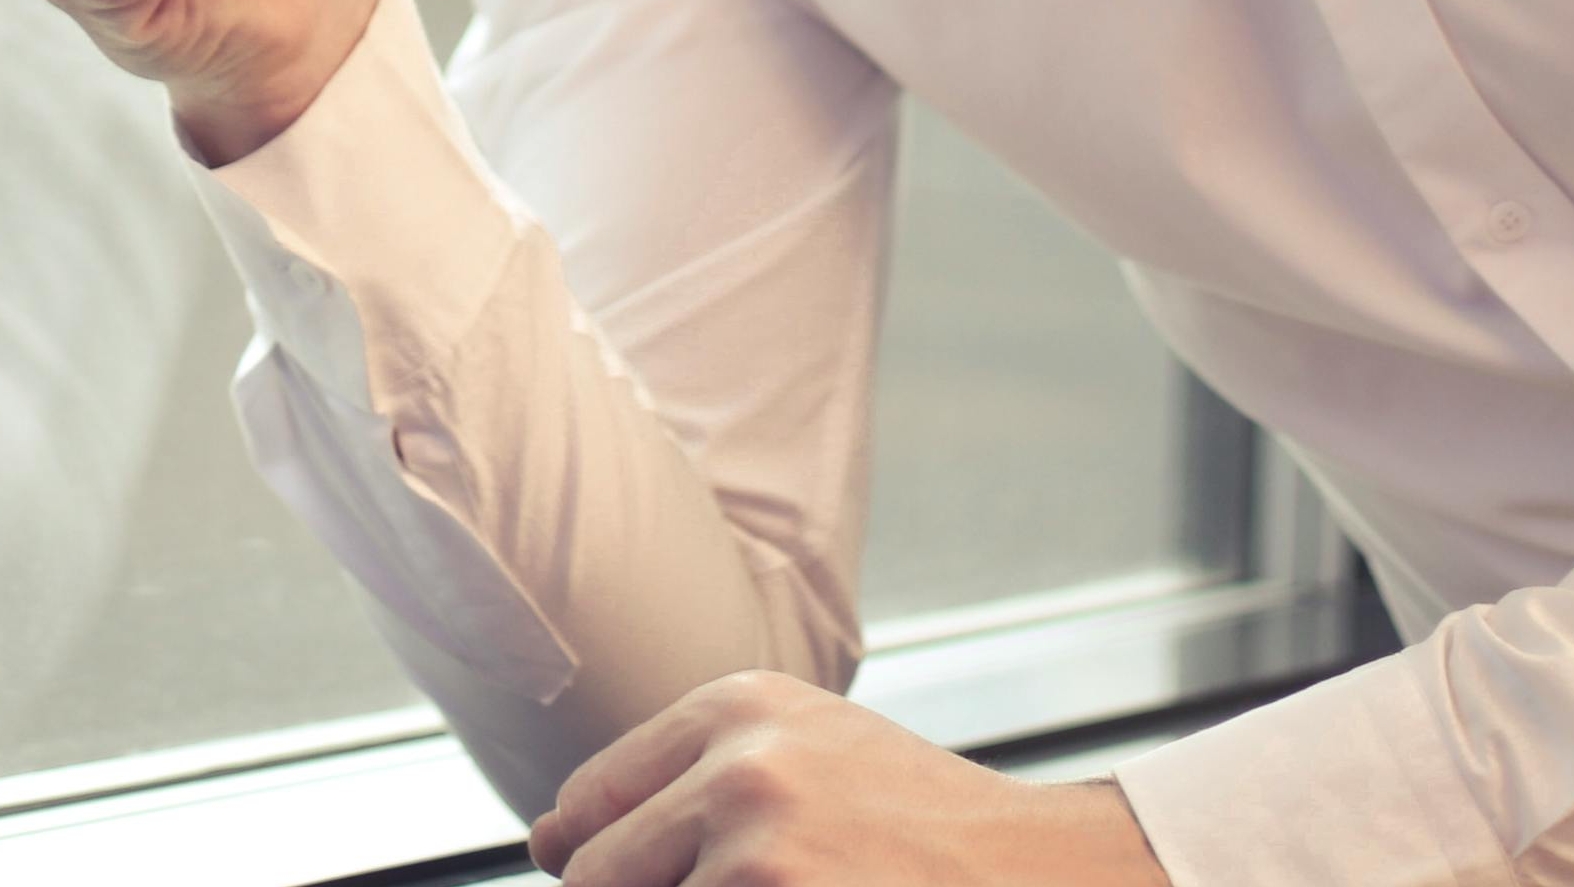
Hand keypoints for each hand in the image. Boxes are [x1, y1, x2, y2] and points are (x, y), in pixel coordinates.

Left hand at [528, 671, 1173, 886]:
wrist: (1028, 870)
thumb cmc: (913, 825)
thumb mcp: (804, 758)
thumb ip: (676, 785)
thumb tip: (544, 841)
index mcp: (738, 705)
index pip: (585, 805)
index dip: (611, 863)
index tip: (678, 872)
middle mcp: (738, 765)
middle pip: (594, 876)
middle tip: (758, 881)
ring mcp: (754, 851)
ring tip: (799, 884)